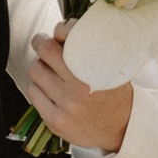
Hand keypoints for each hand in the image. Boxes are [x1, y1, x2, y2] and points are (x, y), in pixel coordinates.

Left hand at [22, 22, 133, 152]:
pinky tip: (53, 90)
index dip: (58, 31)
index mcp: (95, 70)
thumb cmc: (117, 90)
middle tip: (46, 44)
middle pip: (44, 53)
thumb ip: (91, 45)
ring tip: (53, 71)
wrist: (124, 127)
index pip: (60, 40)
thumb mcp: (115, 64)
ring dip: (42, 67)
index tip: (58, 33)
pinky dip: (39, 87)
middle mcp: (80, 88)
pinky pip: (33, 93)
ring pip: (35, 72)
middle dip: (42, 45)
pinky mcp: (56, 121)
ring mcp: (67, 107)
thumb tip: (62, 29)